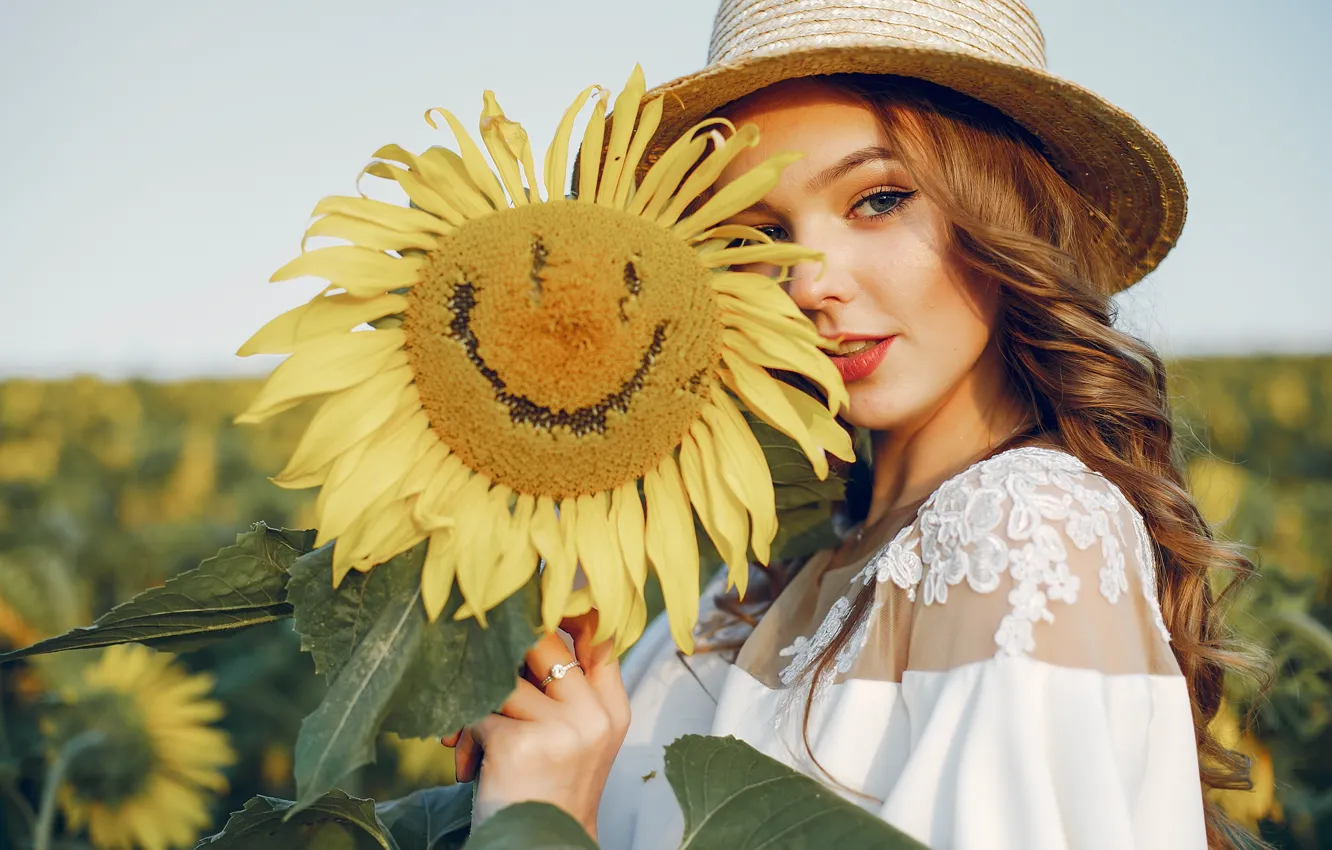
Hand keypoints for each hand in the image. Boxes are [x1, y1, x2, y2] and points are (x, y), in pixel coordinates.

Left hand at [442, 611, 629, 839]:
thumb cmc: (547, 789)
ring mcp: (561, 730)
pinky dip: (463, 733)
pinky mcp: (521, 745)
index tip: (529, 604)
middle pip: (543, 642)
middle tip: (480, 662)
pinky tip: (466, 759)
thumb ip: (567, 685)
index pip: (599, 635)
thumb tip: (526, 618)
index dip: (563, 612)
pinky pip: (477, 712)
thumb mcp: (576, 735)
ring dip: (477, 702)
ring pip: (501, 678)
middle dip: (503, 650)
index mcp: (611, 708)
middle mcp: (593, 715)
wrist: (542, 848)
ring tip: (469, 734)